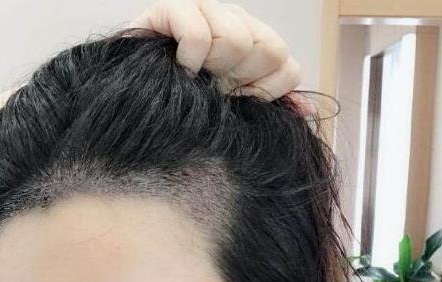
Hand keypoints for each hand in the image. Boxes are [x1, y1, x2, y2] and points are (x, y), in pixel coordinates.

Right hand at [129, 0, 314, 113]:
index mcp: (252, 44)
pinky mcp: (170, 8)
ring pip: (238, 38)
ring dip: (213, 68)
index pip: (288, 65)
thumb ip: (270, 105)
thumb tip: (304, 107)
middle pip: (270, 48)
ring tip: (195, 75)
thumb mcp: (234, 110)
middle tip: (214, 85)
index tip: (238, 98)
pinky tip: (179, 67)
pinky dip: (189, 58)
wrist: (137, 102)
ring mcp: (203, 10)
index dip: (264, 91)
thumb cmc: (186, 105)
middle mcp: (233, 21)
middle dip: (240, 79)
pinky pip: (197, 33)